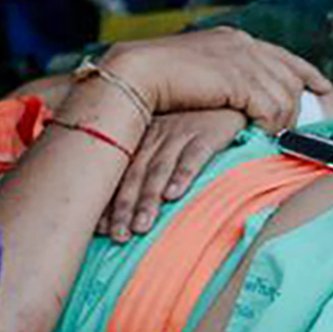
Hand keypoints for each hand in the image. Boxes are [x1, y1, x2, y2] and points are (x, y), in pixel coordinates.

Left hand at [102, 109, 244, 240]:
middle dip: (125, 207)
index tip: (101, 229)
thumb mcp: (169, 135)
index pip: (120, 173)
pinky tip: (174, 196)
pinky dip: (182, 176)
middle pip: (136, 175)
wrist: (231, 95)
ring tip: (142, 226)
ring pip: (159, 169)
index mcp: (143, 137)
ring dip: (149, 199)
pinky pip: (193, 156)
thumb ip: (153, 162)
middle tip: (119, 237)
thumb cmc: (199, 121)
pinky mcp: (207, 132)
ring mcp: (180, 132)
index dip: (110, 201)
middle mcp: (156, 135)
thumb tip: (138, 202)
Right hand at [111, 28, 327, 130]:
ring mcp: (243, 60)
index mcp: (232, 38)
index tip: (321, 85)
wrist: (135, 73)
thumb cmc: (155, 77)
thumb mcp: (197, 71)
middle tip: (292, 126)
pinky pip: (272, 108)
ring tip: (273, 136)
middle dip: (296, 103)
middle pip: (290, 76)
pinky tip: (262, 134)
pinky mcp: (240, 80)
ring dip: (282, 119)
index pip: (282, 54)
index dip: (305, 70)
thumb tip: (237, 93)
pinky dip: (270, 124)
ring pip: (285, 94)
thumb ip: (222, 76)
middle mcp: (243, 44)